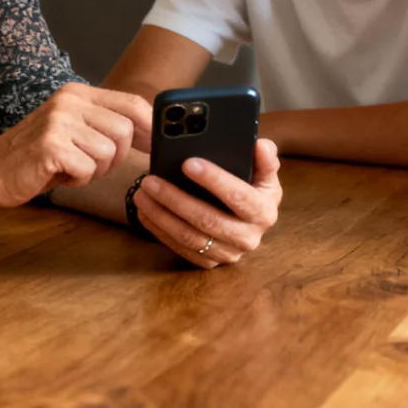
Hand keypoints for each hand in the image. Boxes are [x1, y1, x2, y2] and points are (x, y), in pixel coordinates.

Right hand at [0, 83, 152, 207]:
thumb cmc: (37, 156)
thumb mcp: (73, 130)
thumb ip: (105, 125)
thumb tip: (151, 133)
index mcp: (78, 93)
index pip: (131, 103)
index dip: (150, 127)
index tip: (155, 146)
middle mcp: (70, 101)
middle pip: (125, 131)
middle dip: (116, 157)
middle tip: (90, 164)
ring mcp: (59, 121)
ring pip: (110, 152)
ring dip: (96, 170)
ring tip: (71, 167)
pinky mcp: (51, 145)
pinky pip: (89, 169)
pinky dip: (79, 179)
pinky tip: (60, 174)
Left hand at [134, 139, 281, 268]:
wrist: (250, 221)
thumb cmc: (254, 190)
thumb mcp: (265, 173)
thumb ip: (265, 159)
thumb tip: (260, 145)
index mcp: (264, 212)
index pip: (238, 196)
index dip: (214, 180)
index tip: (188, 163)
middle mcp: (249, 237)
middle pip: (207, 220)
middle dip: (175, 199)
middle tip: (151, 181)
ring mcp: (228, 253)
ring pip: (189, 237)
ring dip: (161, 215)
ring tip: (142, 193)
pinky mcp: (209, 262)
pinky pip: (181, 249)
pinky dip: (160, 230)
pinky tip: (145, 212)